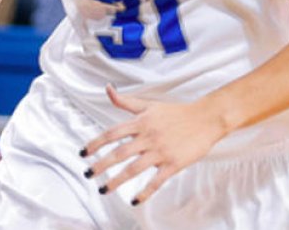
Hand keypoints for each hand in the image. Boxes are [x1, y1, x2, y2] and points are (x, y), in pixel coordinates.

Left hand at [81, 85, 229, 205]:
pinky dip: (145, 192)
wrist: (206, 119)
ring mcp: (161, 151)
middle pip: (119, 153)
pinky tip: (134, 200)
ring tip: (103, 189)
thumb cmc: (176, 112)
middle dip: (101, 165)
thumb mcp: (149, 105)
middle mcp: (148, 136)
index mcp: (141, 122)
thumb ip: (125, 101)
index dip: (96, 143)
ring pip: (134, 169)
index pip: (113, 133)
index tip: (83, 153)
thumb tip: (107, 89)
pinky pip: (156, 181)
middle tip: (88, 174)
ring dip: (116, 180)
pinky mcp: (173, 164)